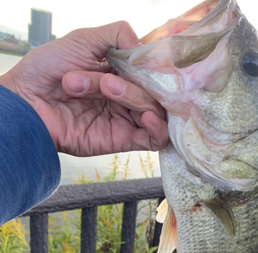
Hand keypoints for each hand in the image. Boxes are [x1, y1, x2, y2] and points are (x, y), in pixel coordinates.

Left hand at [0, 22, 168, 155]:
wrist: (27, 101)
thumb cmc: (48, 69)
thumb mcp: (83, 39)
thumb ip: (118, 35)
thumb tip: (144, 49)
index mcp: (121, 73)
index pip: (153, 72)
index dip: (156, 68)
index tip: (148, 63)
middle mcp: (127, 97)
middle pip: (155, 92)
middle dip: (134, 83)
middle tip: (106, 80)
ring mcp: (126, 119)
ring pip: (155, 111)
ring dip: (136, 98)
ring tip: (107, 89)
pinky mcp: (122, 140)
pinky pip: (154, 139)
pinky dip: (158, 128)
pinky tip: (147, 117)